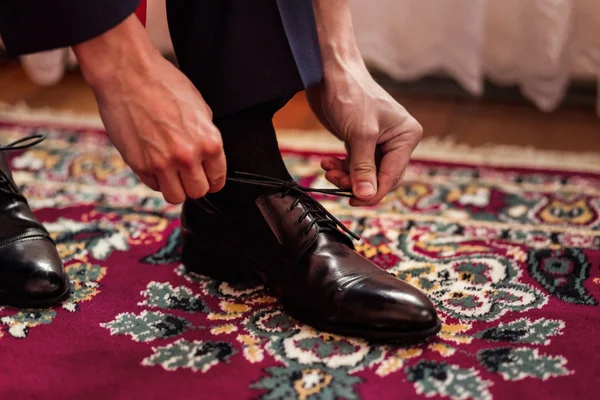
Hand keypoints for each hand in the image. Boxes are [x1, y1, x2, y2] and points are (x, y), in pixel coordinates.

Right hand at [73, 15, 225, 203]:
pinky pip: (153, 186)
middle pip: (198, 192)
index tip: (207, 178)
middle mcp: (187, 156)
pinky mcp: (139, 165)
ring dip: (175, 187)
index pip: (217, 179)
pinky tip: (154, 162)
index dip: (213, 179)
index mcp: (208, 142)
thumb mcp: (199, 108)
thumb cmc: (163, 84)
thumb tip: (208, 156)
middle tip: (188, 174)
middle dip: (194, 184)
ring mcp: (162, 163)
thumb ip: (205, 136)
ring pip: (176, 197)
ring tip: (171, 173)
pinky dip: (155, 179)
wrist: (128, 74)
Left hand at [306, 64, 422, 206]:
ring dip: (345, 175)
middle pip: (379, 177)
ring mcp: (378, 141)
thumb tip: (367, 196)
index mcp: (406, 136)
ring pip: (364, 173)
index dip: (373, 192)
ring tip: (328, 169)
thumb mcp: (360, 135)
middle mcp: (396, 140)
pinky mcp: (361, 140)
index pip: (393, 175)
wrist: (330, 72)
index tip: (355, 201)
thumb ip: (363, 168)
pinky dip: (341, 167)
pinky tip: (327, 162)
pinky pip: (354, 164)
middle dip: (356, 182)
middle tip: (335, 181)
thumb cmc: (351, 94)